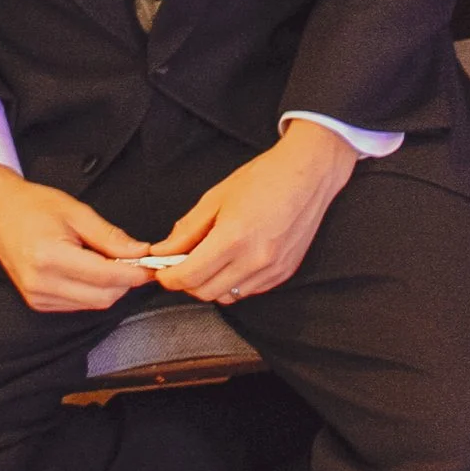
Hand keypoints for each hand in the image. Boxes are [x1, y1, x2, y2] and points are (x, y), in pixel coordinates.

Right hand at [0, 164, 155, 312]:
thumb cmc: (32, 206)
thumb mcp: (76, 212)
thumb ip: (110, 236)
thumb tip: (139, 252)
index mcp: (50, 256)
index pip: (105, 276)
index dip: (134, 273)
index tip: (151, 265)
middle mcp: (41, 282)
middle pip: (103, 296)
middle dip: (125, 281)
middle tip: (136, 262)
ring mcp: (37, 296)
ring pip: (93, 304)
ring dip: (110, 288)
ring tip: (112, 262)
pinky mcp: (37, 302)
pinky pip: (78, 305)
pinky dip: (93, 291)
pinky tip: (92, 271)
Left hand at [151, 119, 357, 304]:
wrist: (309, 174)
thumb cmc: (263, 178)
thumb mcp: (216, 197)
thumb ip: (187, 229)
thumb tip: (163, 251)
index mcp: (233, 238)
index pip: (189, 276)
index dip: (168, 277)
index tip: (160, 270)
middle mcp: (254, 261)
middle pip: (205, 293)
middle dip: (186, 282)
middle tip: (181, 263)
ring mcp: (271, 270)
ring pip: (227, 296)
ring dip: (210, 284)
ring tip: (208, 261)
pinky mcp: (283, 273)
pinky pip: (248, 291)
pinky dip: (233, 283)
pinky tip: (233, 261)